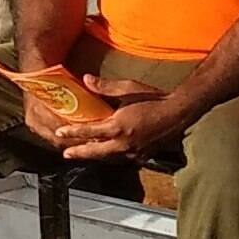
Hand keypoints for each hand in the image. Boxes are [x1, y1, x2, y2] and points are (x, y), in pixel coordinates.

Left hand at [64, 86, 188, 161]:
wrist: (179, 112)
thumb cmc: (154, 98)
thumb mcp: (128, 88)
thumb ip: (106, 87)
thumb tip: (86, 79)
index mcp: (119, 126)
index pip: (89, 131)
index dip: (73, 133)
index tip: (60, 133)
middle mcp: (124, 143)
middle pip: (96, 151)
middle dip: (79, 152)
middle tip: (65, 154)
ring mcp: (134, 152)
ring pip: (109, 158)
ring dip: (95, 156)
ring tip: (83, 154)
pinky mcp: (143, 156)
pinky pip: (122, 159)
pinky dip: (112, 157)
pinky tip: (108, 154)